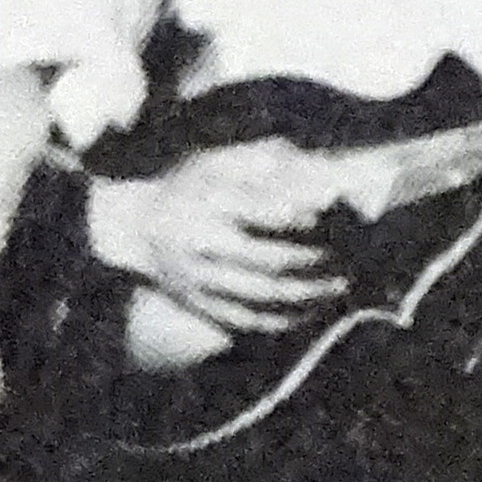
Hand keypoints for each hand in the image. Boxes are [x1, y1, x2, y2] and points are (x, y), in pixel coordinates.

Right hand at [85, 142, 344, 340]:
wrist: (136, 226)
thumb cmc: (190, 186)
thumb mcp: (219, 161)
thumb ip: (267, 163)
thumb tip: (318, 180)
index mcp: (207, 201)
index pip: (256, 208)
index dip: (296, 214)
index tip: (327, 213)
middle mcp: (201, 243)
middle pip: (264, 259)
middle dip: (311, 260)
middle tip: (344, 256)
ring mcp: (199, 280)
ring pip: (261, 295)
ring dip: (306, 294)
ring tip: (338, 286)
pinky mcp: (200, 304)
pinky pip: (246, 320)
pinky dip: (282, 320)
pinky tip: (309, 312)